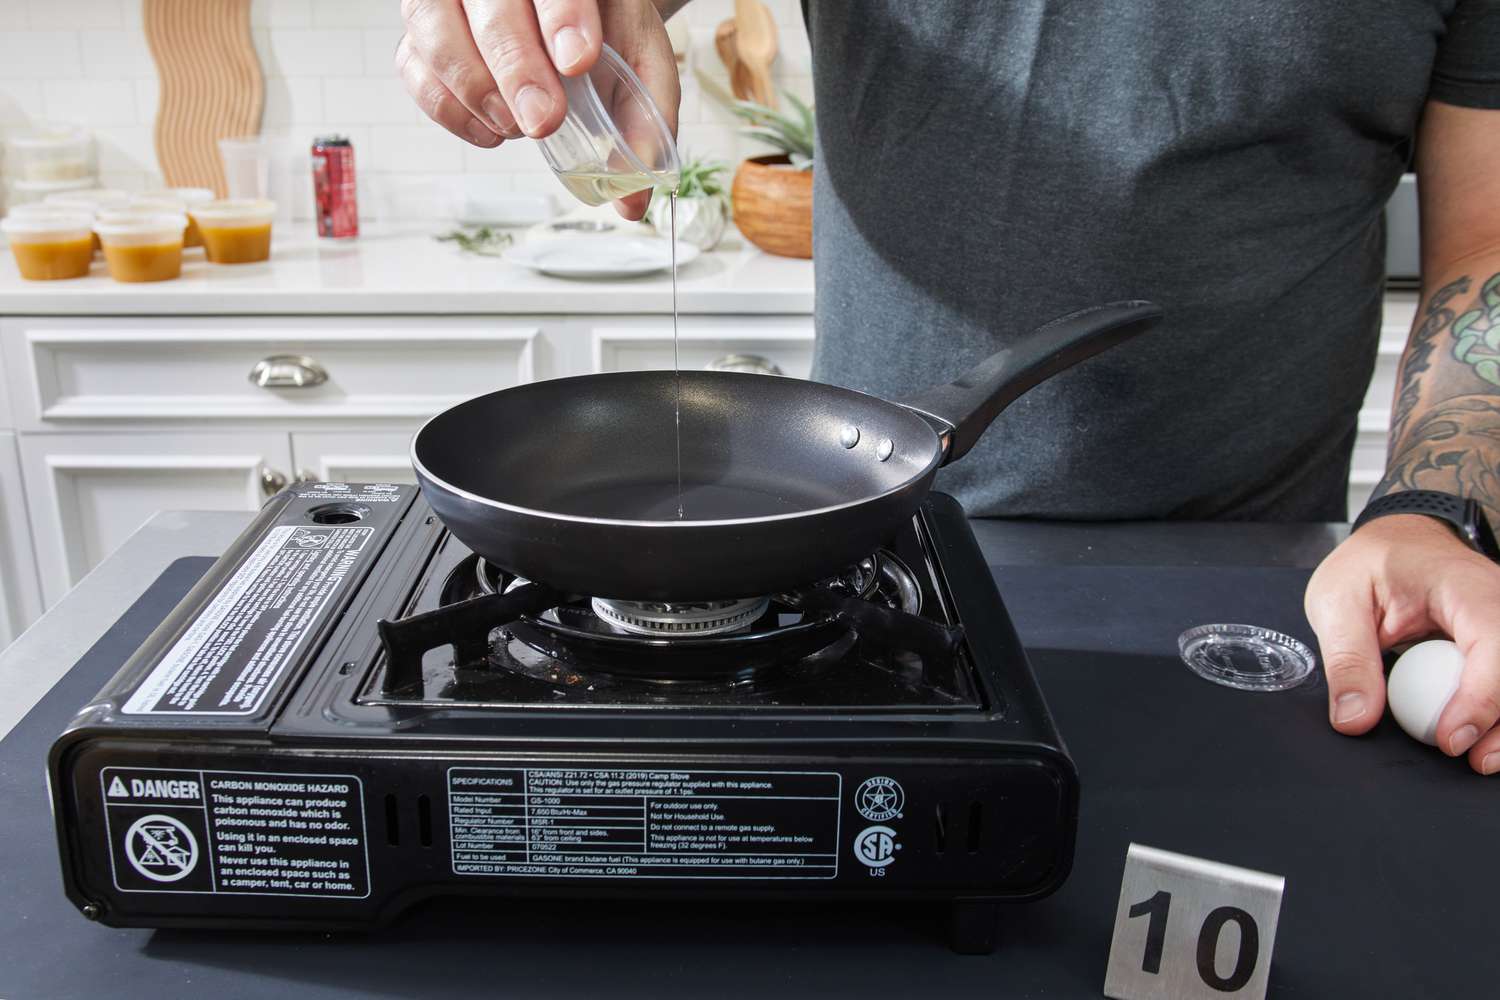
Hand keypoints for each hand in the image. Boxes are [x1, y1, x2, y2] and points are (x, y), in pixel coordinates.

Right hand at [396, 0, 679, 219]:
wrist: (567, 20)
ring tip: (516, 127)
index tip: (577, 61)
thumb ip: (644, 118)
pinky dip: (449, 109)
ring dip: (475, 88)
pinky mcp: (419, 34)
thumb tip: (631, 198)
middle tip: (544, 120)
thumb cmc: (599, 31)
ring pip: (434, 28)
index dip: (562, 15)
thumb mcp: (638, 60)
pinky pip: (413, 68)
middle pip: (488, 1)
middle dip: (516, 66)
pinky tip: (491, 131)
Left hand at [1304, 513, 1499, 773]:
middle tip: (1472, 759)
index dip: (1480, 699)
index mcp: (1464, 587)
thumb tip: (1354, 719)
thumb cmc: (1371, 563)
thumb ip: (1348, 661)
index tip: (1450, 739)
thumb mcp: (1338, 602)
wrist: (1398, 540)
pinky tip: (1487, 738)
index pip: (1494, 644)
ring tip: (1482, 759)